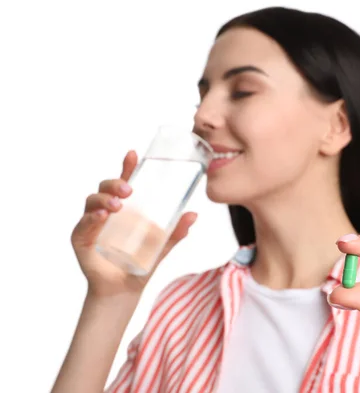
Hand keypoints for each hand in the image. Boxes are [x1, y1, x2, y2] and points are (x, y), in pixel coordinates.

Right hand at [71, 150, 197, 297]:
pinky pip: (84, 224)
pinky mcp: (81, 239)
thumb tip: (194, 214)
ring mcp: (92, 224)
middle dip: (115, 183)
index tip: (133, 154)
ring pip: (92, 201)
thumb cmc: (142, 264)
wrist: (125, 290)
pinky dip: (92, 217)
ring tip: (118, 205)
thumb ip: (176, 231)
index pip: (123, 182)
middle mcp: (106, 212)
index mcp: (125, 209)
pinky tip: (102, 216)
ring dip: (104, 199)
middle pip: (105, 188)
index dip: (127, 167)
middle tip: (128, 189)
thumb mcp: (162, 245)